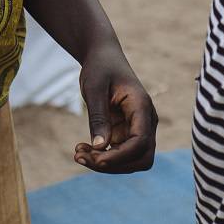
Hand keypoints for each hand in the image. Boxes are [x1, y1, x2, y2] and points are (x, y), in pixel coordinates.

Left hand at [71, 46, 156, 173]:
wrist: (103, 58)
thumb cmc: (100, 67)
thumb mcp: (94, 88)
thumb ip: (98, 116)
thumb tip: (100, 147)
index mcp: (142, 106)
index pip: (141, 141)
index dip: (120, 156)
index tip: (96, 159)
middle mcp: (145, 121)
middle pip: (141, 158)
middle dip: (114, 165)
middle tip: (82, 157)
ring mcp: (137, 129)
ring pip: (130, 160)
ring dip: (106, 164)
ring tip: (78, 153)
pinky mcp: (125, 133)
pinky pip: (118, 155)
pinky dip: (101, 157)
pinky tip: (82, 149)